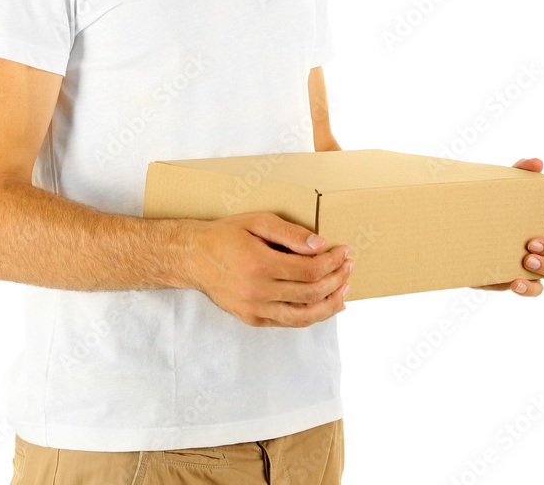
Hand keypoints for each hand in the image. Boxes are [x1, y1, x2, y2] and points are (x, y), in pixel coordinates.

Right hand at [191, 212, 352, 327]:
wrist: (194, 258)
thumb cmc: (225, 235)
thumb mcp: (257, 222)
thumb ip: (290, 233)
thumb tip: (320, 245)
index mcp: (259, 264)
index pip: (309, 270)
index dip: (332, 262)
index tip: (344, 251)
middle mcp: (257, 292)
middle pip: (311, 294)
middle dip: (337, 280)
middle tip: (349, 266)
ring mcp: (254, 310)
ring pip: (303, 316)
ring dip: (330, 304)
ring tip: (344, 289)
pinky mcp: (252, 320)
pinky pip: (288, 322)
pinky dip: (311, 316)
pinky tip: (325, 305)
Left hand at [470, 157, 543, 296]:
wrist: (461, 218)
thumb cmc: (496, 202)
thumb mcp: (507, 186)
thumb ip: (522, 171)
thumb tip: (537, 162)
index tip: (532, 242)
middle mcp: (538, 256)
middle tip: (528, 258)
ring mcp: (521, 270)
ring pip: (539, 288)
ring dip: (533, 287)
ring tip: (516, 281)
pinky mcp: (499, 280)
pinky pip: (503, 288)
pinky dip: (498, 285)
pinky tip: (489, 281)